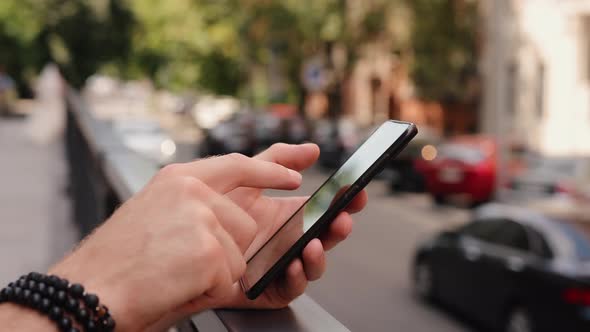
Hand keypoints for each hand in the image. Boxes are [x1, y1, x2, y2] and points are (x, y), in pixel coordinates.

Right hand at [49, 153, 302, 330]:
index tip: (297, 168)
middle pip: (245, 221)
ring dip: (215, 272)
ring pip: (240, 252)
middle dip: (227, 250)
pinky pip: (229, 278)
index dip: (271, 169)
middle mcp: (191, 190)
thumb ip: (193, 203)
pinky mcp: (208, 249)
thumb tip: (230, 211)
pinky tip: (177, 282)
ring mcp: (201, 217)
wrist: (89, 290)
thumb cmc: (119, 261)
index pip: (239, 165)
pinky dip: (207, 290)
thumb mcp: (155, 212)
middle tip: (182, 261)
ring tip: (175, 272)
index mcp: (178, 178)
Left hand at [220, 143, 367, 308]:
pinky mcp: (268, 288)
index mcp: (287, 215)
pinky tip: (293, 265)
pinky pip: (290, 287)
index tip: (357, 192)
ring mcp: (280, 264)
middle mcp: (287, 240)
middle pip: (324, 236)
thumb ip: (277, 159)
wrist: (181, 242)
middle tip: (343, 218)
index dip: (343, 201)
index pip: (324, 209)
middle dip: (338, 227)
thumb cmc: (212, 211)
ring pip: (312, 263)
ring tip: (313, 243)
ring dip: (319, 254)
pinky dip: (297, 278)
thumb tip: (311, 149)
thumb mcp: (246, 176)